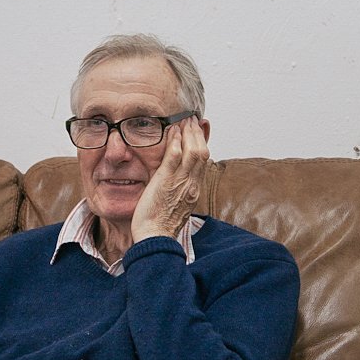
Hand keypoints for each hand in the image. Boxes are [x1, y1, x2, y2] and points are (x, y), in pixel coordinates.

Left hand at [131, 117, 209, 244]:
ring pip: (193, 151)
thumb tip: (179, 181)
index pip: (203, 161)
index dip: (202, 143)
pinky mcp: (166, 181)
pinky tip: (172, 131)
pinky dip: (175, 141)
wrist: (155, 238)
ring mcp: (181, 182)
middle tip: (192, 120)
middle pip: (202, 152)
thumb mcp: (176, 205)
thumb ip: (180, 191)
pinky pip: (174, 156)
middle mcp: (192, 185)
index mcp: (194, 191)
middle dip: (198, 134)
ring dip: (189, 133)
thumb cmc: (160, 225)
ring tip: (184, 121)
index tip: (199, 131)